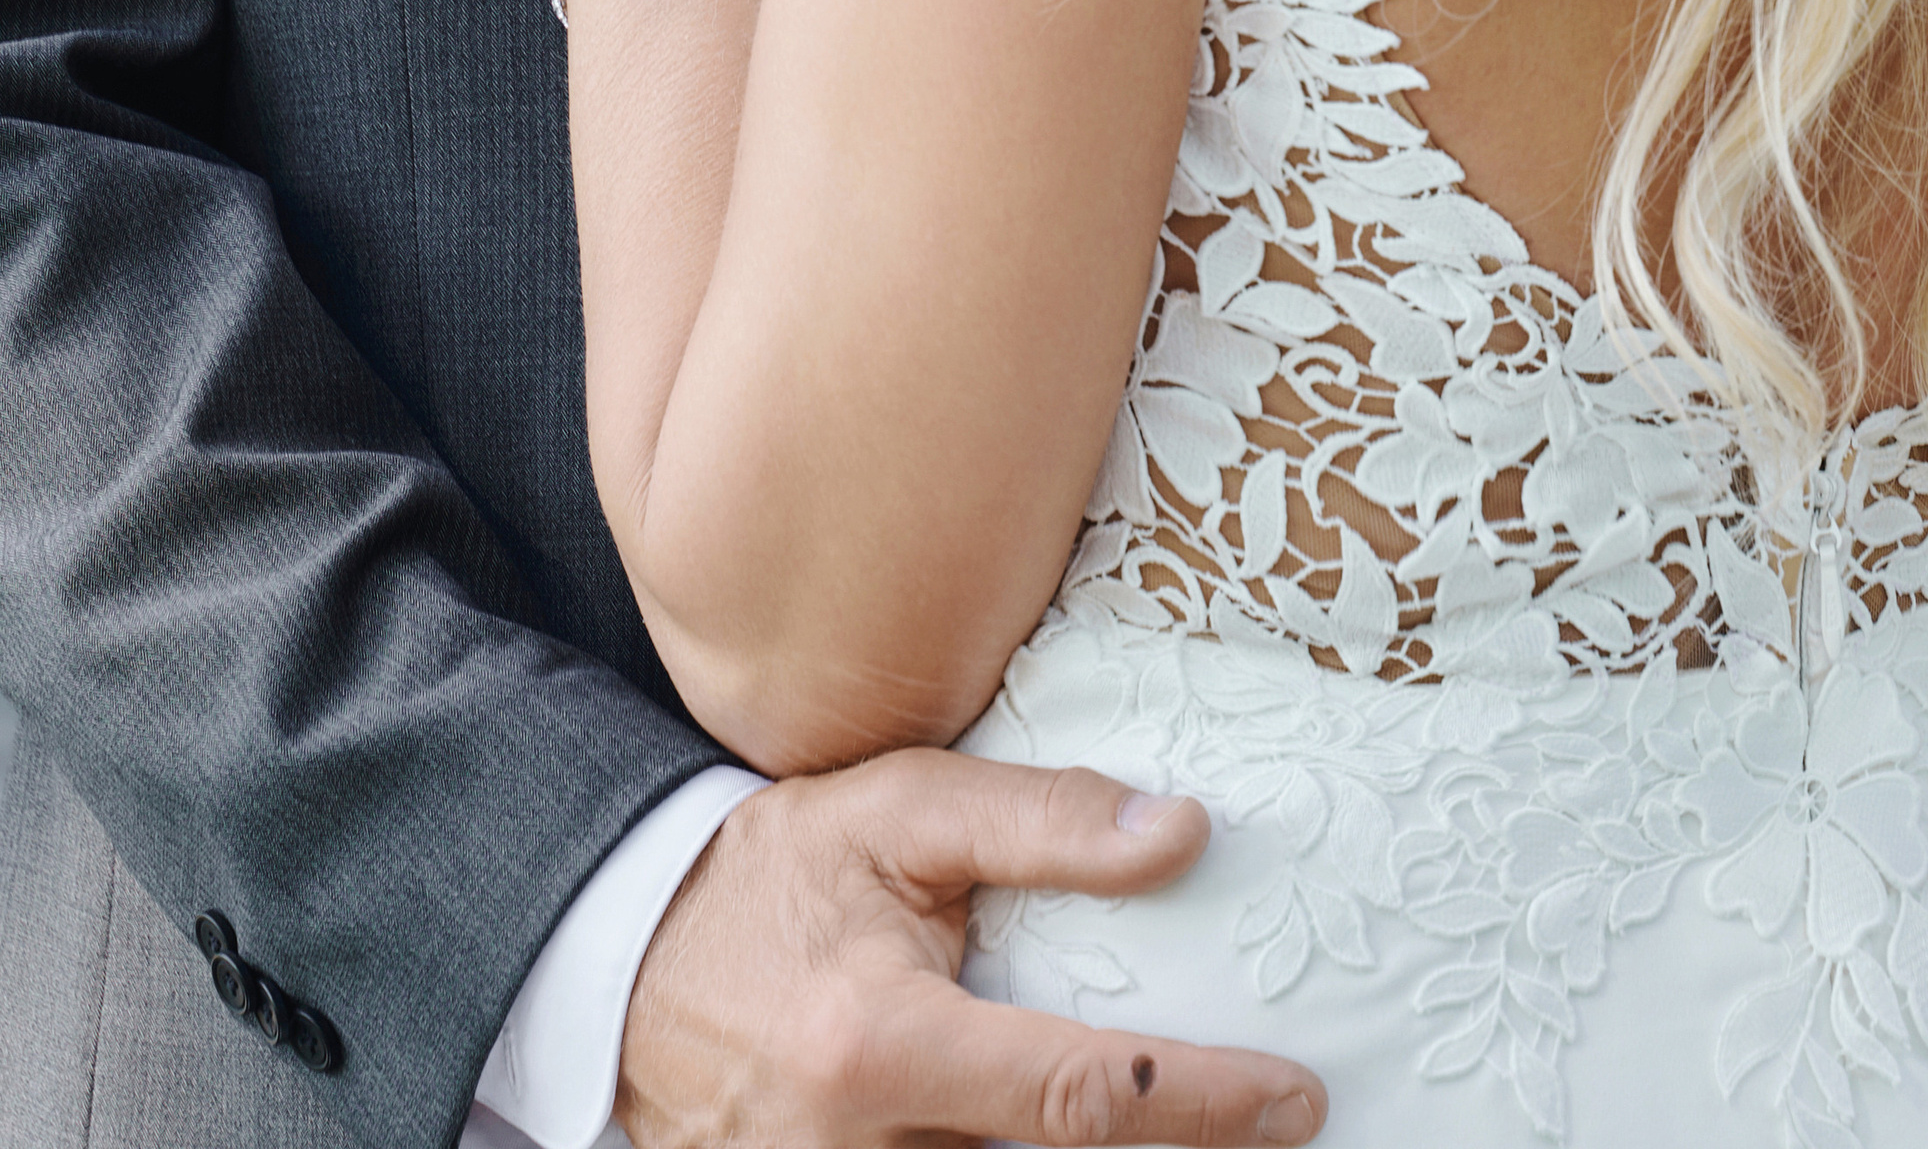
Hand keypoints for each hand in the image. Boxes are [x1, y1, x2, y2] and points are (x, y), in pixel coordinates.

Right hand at [616, 749, 1324, 1148]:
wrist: (630, 960)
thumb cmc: (778, 873)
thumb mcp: (900, 810)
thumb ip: (1040, 821)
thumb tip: (1184, 834)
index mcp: (879, 1049)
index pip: (1079, 1100)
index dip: (1203, 1104)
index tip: (1296, 1096)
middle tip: (1270, 1126)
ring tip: (1188, 1125)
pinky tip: (1066, 1135)